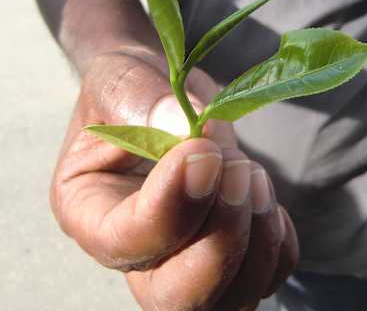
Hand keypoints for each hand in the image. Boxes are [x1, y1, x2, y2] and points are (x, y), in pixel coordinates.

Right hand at [50, 46, 298, 309]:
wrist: (162, 93)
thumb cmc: (130, 86)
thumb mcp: (118, 78)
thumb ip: (140, 100)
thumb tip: (185, 127)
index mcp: (89, 212)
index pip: (125, 241)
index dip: (170, 206)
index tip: (202, 151)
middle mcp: (135, 252)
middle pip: (175, 299)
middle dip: (220, 242)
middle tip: (237, 170)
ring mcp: (183, 260)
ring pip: (229, 299)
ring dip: (256, 237)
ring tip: (250, 171)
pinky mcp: (227, 254)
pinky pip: (266, 277)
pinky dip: (277, 241)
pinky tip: (260, 193)